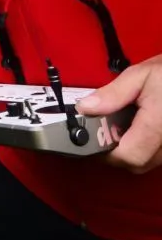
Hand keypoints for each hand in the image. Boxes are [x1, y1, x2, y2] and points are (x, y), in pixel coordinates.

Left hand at [78, 54, 161, 172]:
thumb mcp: (139, 75)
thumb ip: (112, 94)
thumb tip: (85, 108)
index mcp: (159, 123)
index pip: (129, 155)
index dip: (106, 152)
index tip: (92, 139)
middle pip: (137, 163)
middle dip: (115, 151)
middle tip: (104, 131)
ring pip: (147, 162)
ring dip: (130, 149)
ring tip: (122, 127)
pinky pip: (157, 156)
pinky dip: (144, 147)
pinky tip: (137, 129)